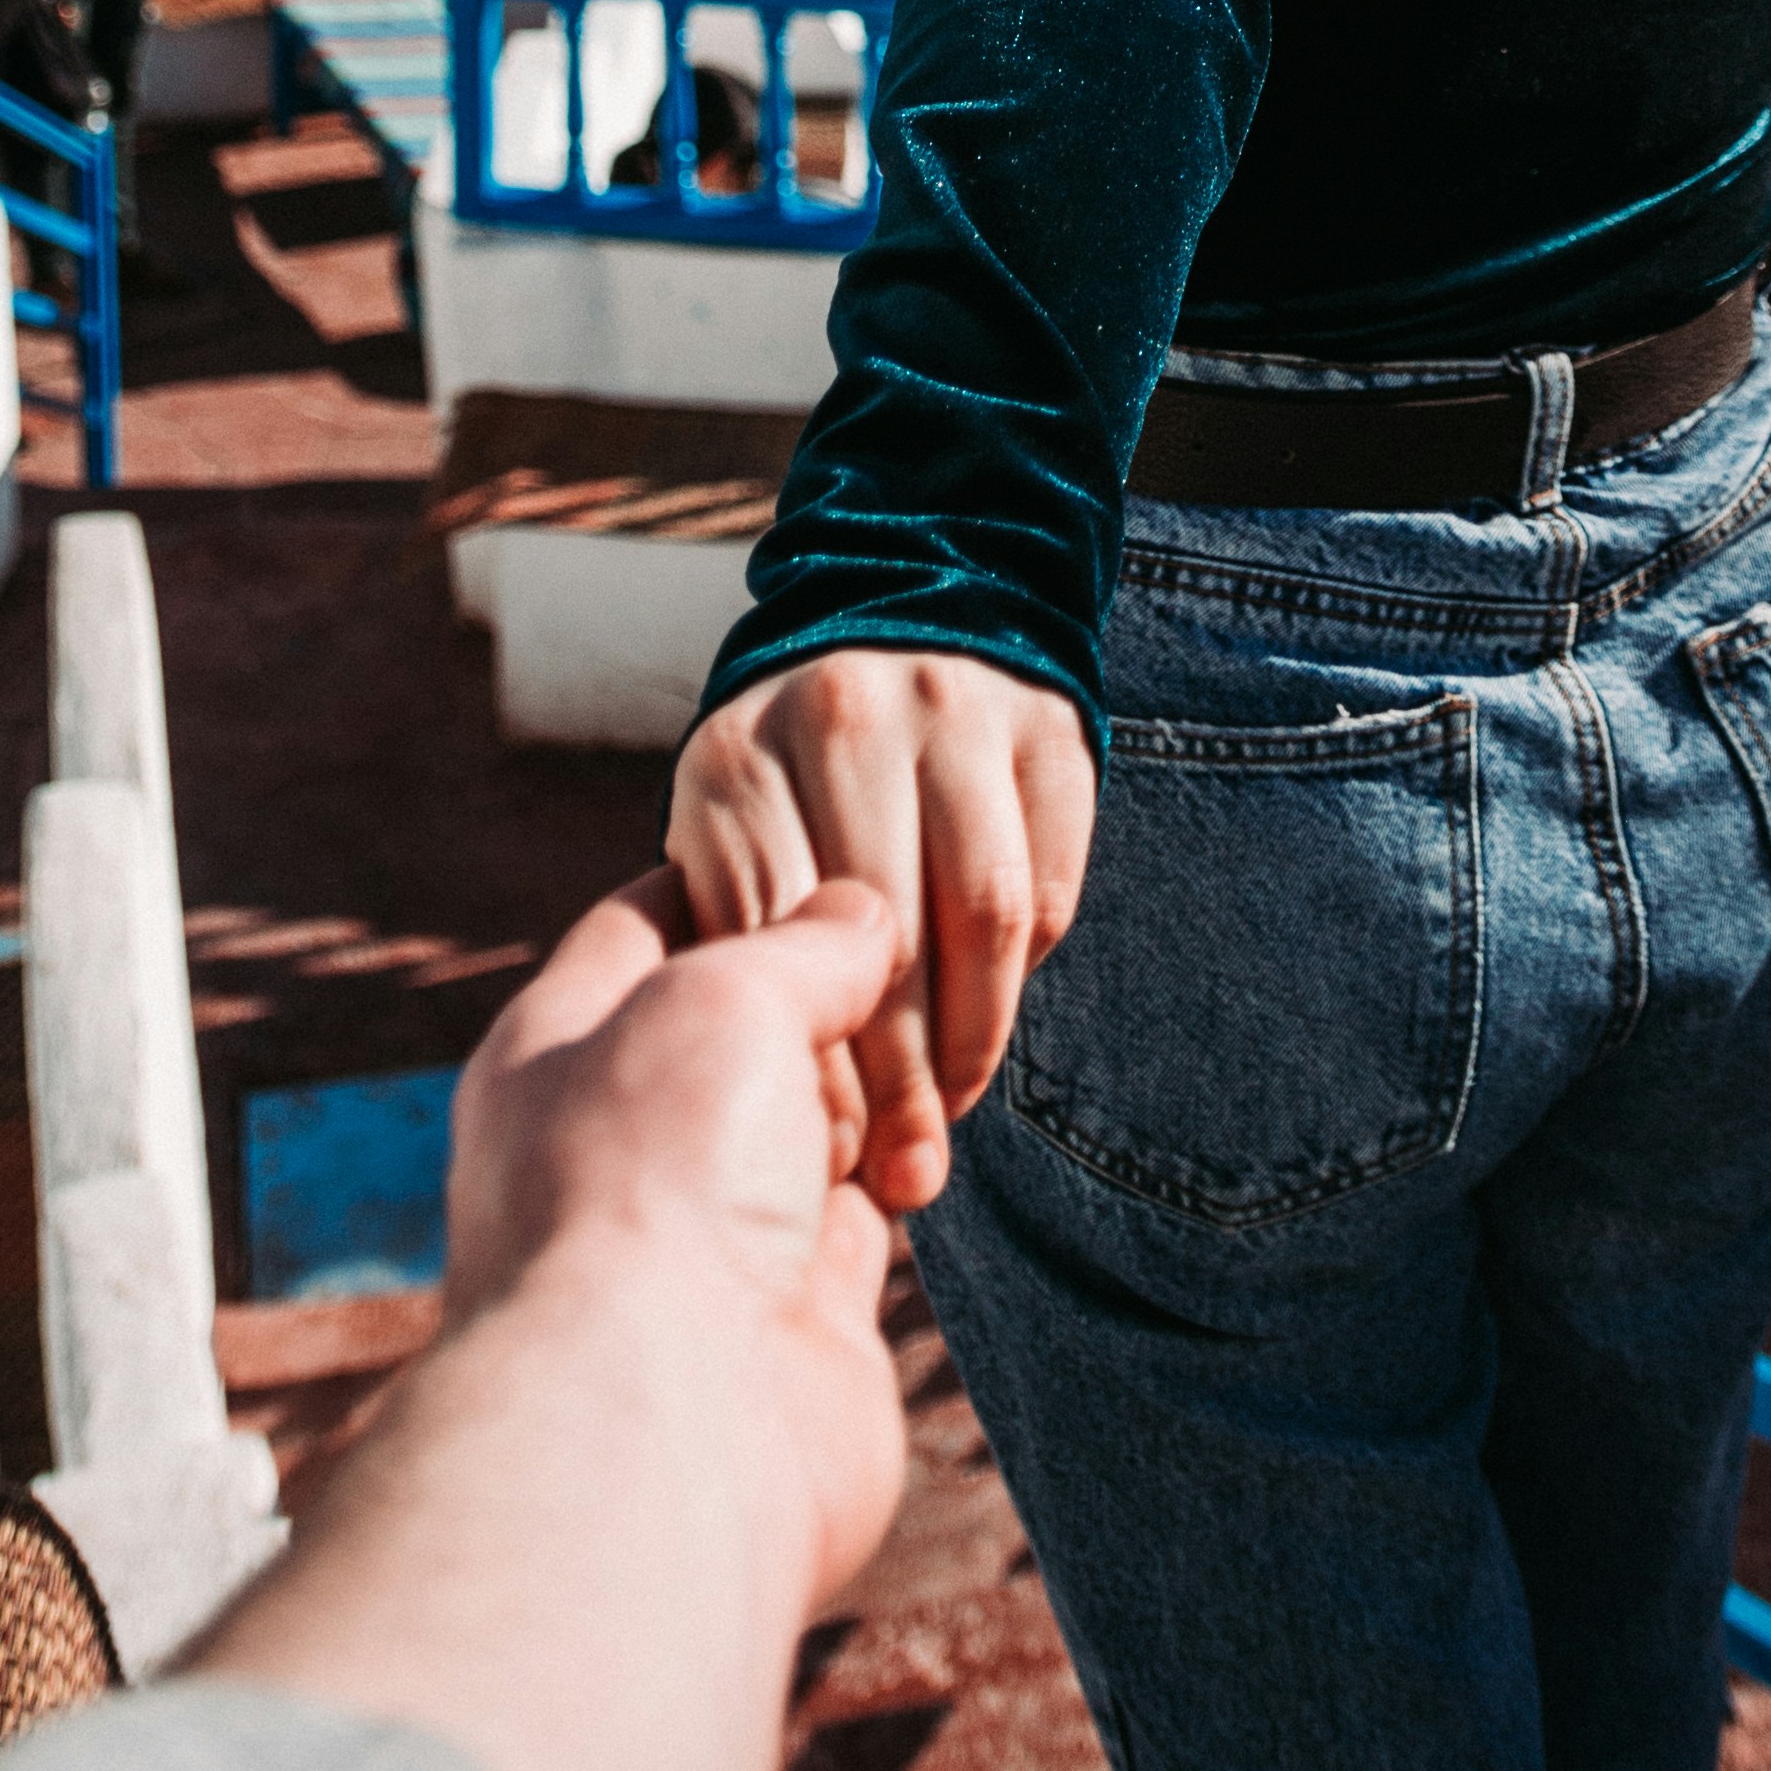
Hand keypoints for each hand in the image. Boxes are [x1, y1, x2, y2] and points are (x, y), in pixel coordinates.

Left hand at [448, 870, 906, 1614]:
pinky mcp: (794, 1319)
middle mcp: (621, 1145)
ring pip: (803, 1124)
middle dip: (819, 989)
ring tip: (936, 1023)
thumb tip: (860, 920)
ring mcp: (705, 1238)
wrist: (669, 1430)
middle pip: (736, 1028)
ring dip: (872, 1086)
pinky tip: (941, 1127)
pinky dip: (906, 1174)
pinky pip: (859, 1218)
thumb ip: (800, 944)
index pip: (645, 923)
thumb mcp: (721, 996)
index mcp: (556, 1052)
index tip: (824, 832)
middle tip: (902, 939)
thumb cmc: (652, 1187)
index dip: (737, 871)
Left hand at [669, 655, 1094, 1217]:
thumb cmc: (785, 784)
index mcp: (733, 766)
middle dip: (903, 1080)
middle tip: (907, 1166)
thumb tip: (829, 1116)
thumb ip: (743, 953)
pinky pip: (1050, 881)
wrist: (899, 604)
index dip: (810, 1069)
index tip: (830, 1154)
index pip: (779, 949)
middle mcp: (839, 717)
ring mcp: (953, 707)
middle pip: (887, 941)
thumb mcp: (719, 847)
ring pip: (985, 917)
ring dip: (975, 1041)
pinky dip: (1027, 968)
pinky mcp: (1049, 724)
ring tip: (952, 1108)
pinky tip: (990, 1006)